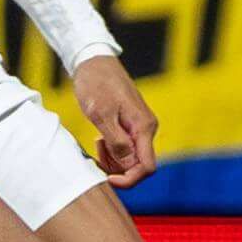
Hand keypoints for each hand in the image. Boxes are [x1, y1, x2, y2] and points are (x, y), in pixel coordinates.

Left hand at [70, 56, 159, 183]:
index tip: (107, 178)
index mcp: (143, 127)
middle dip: (118, 169)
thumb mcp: (101, 114)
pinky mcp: (131, 124)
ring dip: (114, 160)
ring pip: (131, 158)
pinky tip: (100, 140)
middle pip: (139, 166)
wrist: (93, 62)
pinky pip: (126, 148)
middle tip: (97, 154)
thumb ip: (117, 141)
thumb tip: (129, 166)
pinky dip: (112, 151)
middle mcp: (146, 128)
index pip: (147, 167)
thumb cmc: (96, 84)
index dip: (129, 179)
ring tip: (97, 143)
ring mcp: (139, 127)